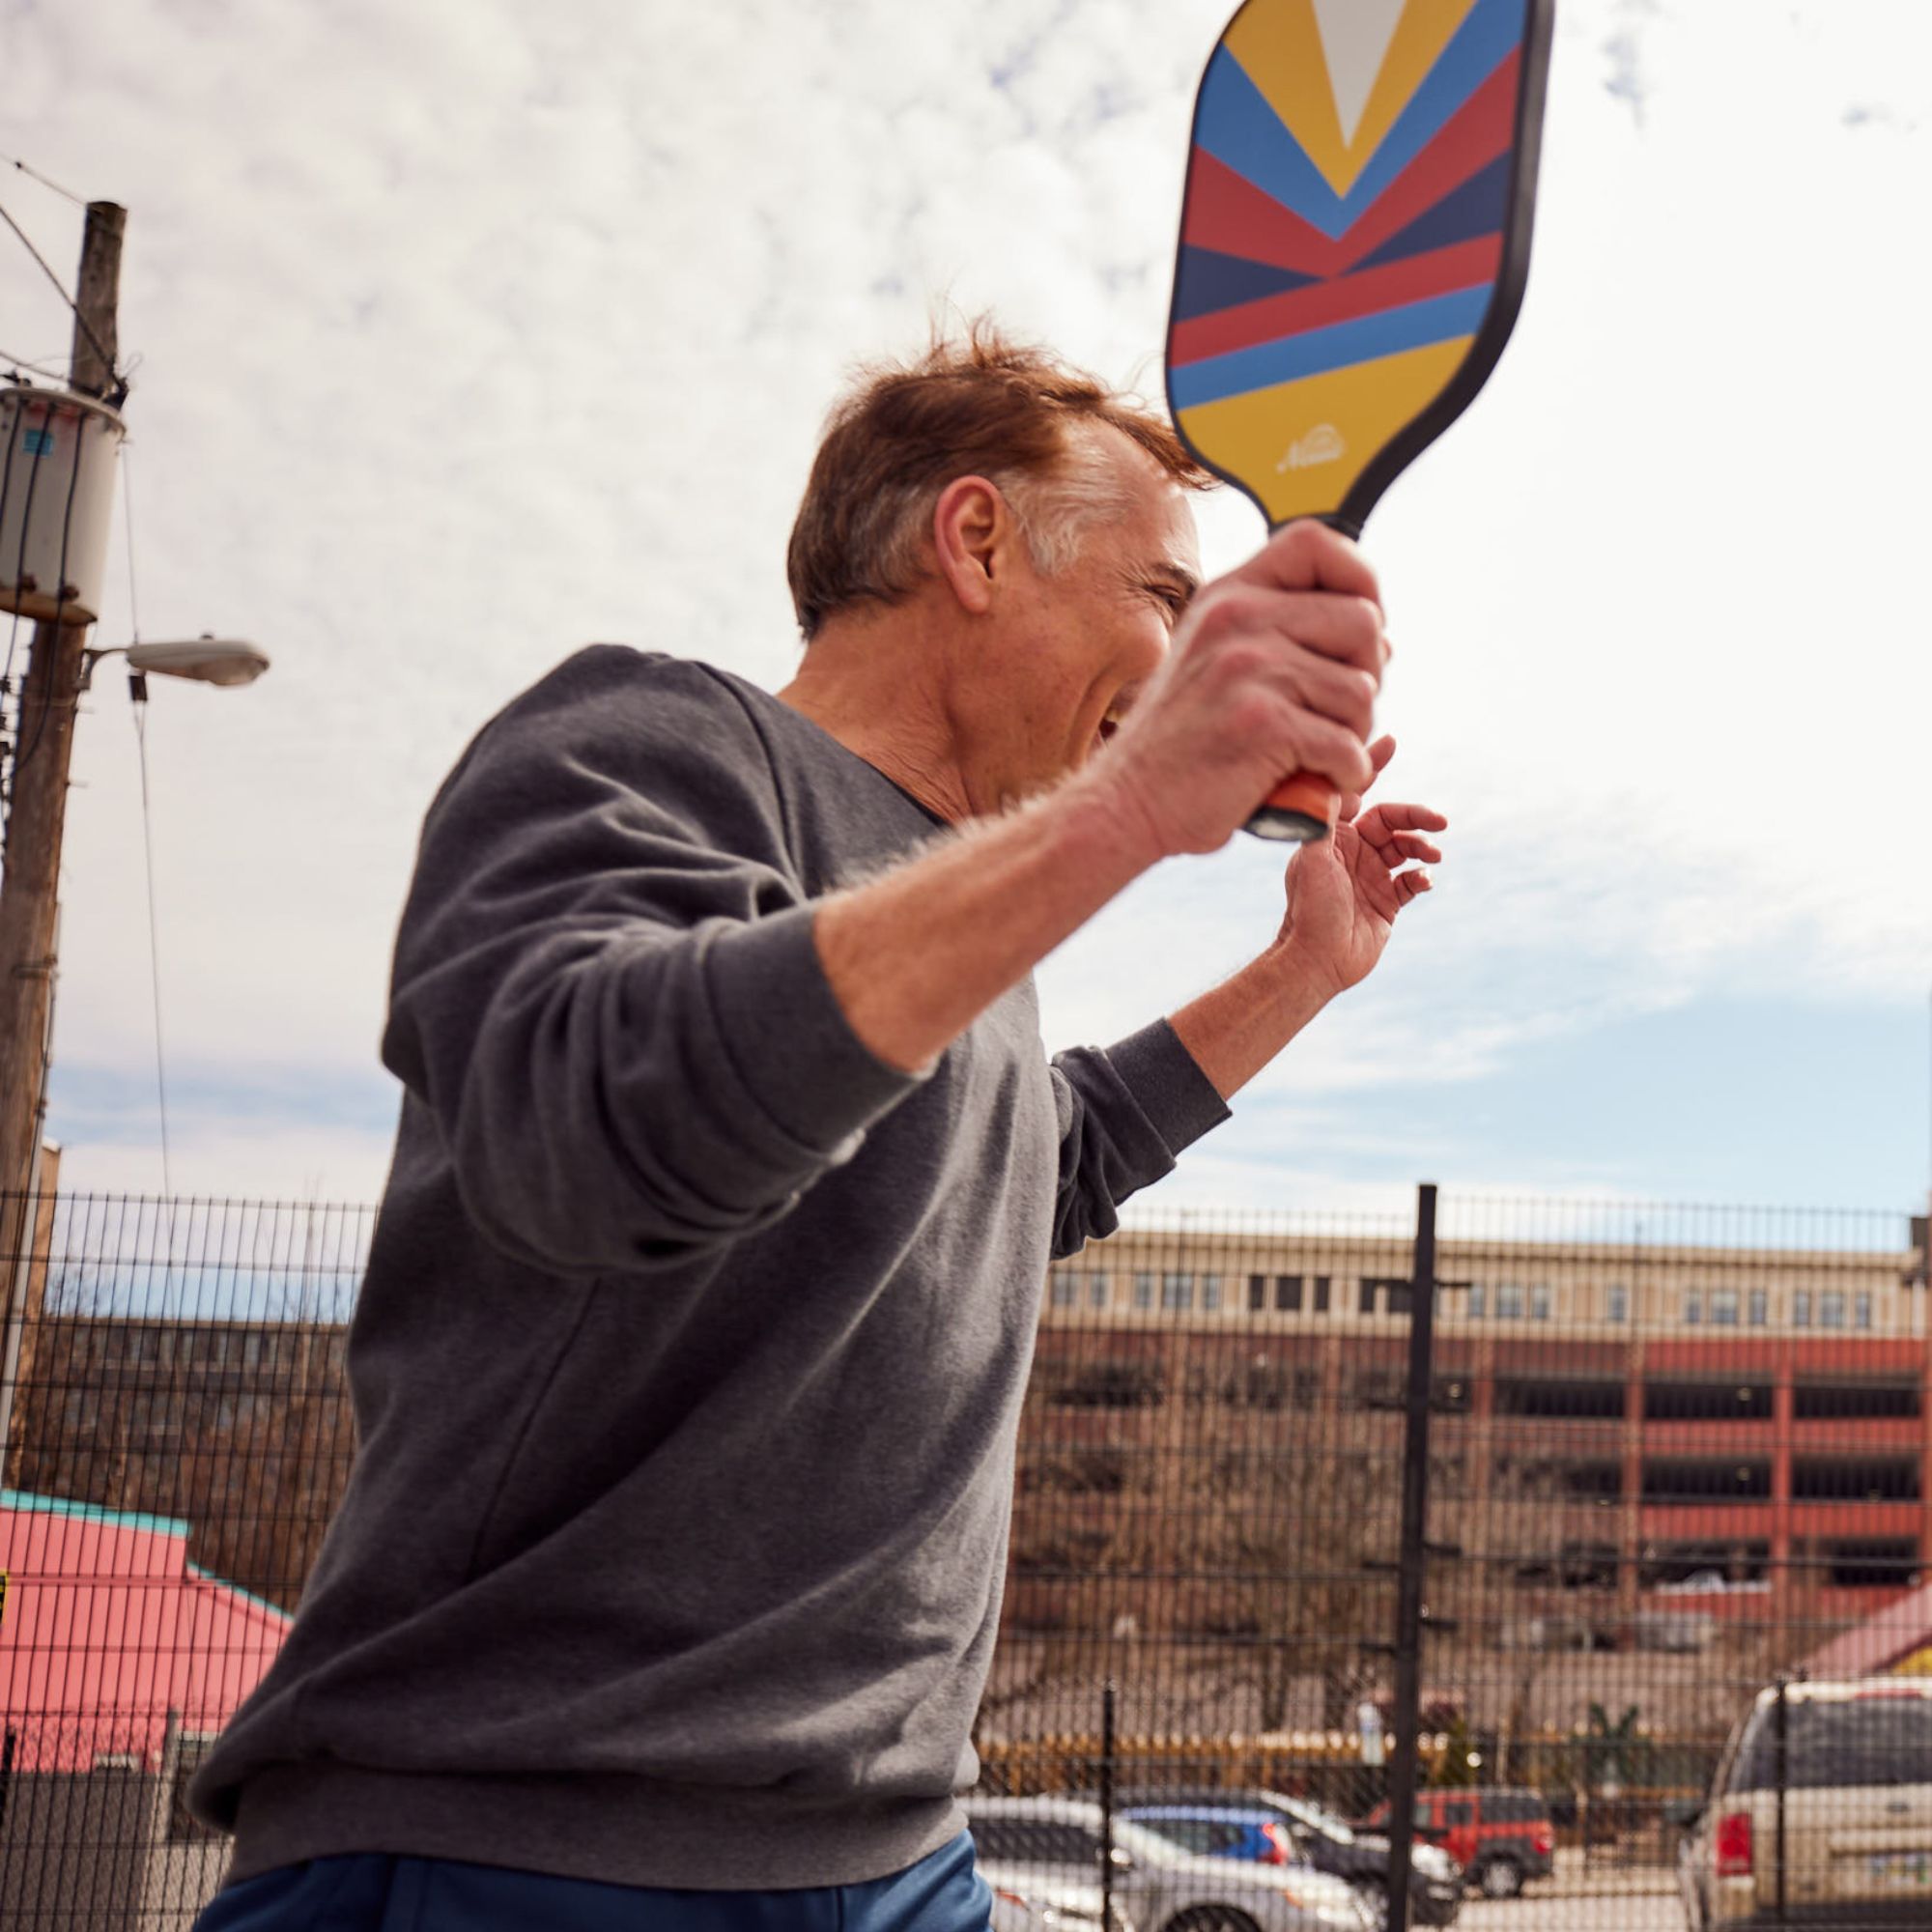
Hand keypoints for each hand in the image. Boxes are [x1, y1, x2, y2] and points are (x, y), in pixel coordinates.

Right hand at [1079, 521, 1390, 860]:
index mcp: (1227, 596)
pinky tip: (1320, 784)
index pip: (1317, 542)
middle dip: (1368, 677)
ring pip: (1362, 691)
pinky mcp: (1261, 724)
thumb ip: (1284, 637)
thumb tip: (1382, 638)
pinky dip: (1346, 776)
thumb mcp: (1217, 665)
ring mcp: (1247, 668)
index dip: (1360, 579)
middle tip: (1335, 716)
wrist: (1127, 804)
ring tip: (1317, 756)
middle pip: (1363, 622)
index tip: (1357, 632)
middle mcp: (1236, 618)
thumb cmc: (1184, 743)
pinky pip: (1346, 746)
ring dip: (1354, 735)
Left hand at [1274, 735, 1443, 998]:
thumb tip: (1332, 776)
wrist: (1317, 960)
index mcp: (1334, 836)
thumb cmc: (1310, 909)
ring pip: (1407, 848)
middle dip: (1416, 816)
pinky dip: (1423, 878)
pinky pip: (1413, 881)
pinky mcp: (1387, 902)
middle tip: (1439, 821)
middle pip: (1392, 820)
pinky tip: (1423, 883)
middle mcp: (1354, 852)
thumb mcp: (1313, 857)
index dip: (1373, 766)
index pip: (1358, 793)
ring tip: (1432, 857)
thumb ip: (1324, 818)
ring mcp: (1372, 876)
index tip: (1391, 741)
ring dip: (1423, 846)